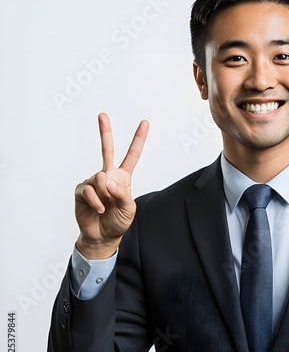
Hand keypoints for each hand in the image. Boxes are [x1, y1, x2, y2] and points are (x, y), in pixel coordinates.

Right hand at [75, 113, 148, 258]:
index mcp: (123, 177)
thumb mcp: (128, 208)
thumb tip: (106, 179)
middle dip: (105, 131)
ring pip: (100, 178)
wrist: (102, 236)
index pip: (132, 155)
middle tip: (102, 115)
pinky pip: (89, 190)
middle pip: (106, 150)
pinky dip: (96, 202)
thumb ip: (121, 193)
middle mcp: (107, 175)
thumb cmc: (118, 221)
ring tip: (106, 207)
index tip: (144, 123)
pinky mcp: (81, 190)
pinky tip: (98, 209)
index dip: (138, 139)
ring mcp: (93, 181)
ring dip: (105, 196)